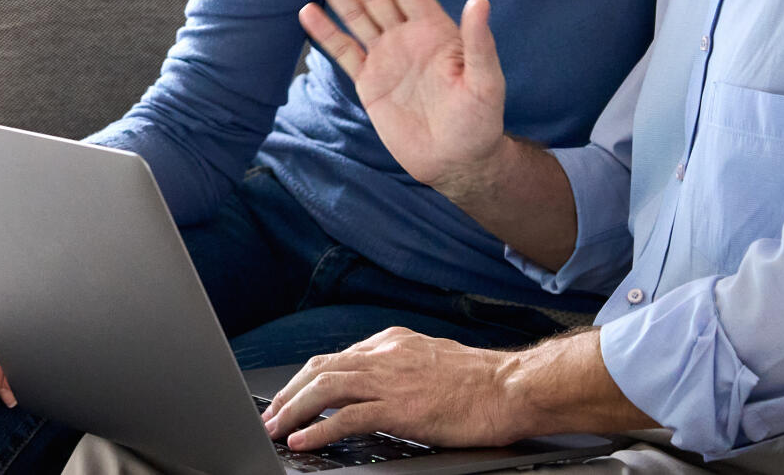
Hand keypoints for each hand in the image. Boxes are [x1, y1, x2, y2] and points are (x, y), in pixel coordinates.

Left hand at [261, 328, 521, 450]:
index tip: (292, 398)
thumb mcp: (430, 359)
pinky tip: (304, 440)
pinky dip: (320, 429)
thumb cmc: (480, 381)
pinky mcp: (400, 407)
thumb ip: (399, 366)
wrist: (511, 387)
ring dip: (295, 409)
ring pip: (326, 387)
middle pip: (320, 368)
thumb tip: (376, 384)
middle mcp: (384, 354)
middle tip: (272, 416)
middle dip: (290, 393)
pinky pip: (347, 418)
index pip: (335, 357)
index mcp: (391, 342)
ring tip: (278, 429)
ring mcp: (390, 379)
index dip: (307, 379)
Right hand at [298, 0, 507, 197]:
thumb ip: (479, 43)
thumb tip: (479, 1)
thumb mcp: (486, 83)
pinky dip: (326, 33)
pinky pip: (344, 52)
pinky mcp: (370, 82)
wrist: (456, 162)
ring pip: (355, 15)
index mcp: (435, 29)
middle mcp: (407, 36)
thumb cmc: (479, 121)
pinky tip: (307, 11)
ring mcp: (386, 57)